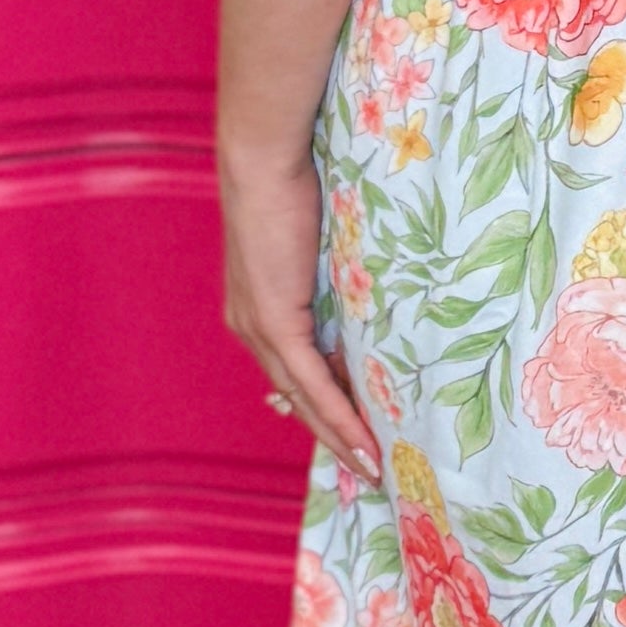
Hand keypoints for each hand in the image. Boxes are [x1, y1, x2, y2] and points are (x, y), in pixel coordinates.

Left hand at [218, 139, 381, 488]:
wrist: (264, 158)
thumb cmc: (296, 184)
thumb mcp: (319, 244)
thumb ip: (332, 278)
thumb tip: (368, 301)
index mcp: (256, 309)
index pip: (292, 373)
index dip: (322, 408)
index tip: (354, 435)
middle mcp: (250, 326)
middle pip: (295, 398)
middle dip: (332, 437)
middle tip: (369, 468)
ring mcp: (259, 327)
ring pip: (302, 399)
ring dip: (340, 438)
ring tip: (375, 468)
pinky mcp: (275, 322)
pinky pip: (310, 382)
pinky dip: (339, 416)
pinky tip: (365, 442)